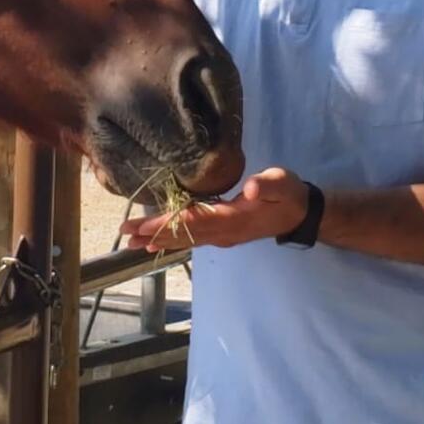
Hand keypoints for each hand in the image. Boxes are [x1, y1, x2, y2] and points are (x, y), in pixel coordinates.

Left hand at [119, 167, 309, 251]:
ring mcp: (222, 236)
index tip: (141, 227)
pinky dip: (171, 238)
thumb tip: (250, 189)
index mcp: (233, 219)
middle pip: (182, 235)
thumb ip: (266, 186)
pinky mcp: (222, 234)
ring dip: (158, 239)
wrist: (300, 213)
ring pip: (184, 239)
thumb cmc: (289, 194)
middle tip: (123, 234)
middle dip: (152, 234)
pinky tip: (157, 240)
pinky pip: (191, 238)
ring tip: (131, 240)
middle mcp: (223, 233)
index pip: (192, 222)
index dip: (166, 225)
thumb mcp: (282, 183)